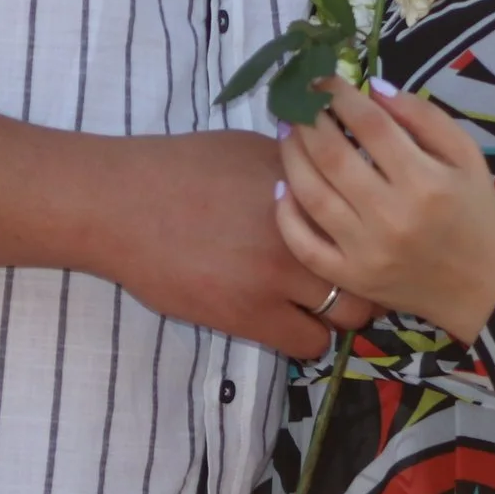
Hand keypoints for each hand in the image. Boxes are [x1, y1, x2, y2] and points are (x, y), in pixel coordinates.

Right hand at [0, 110, 371, 358]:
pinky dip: (305, 337)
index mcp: (306, 183)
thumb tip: (331, 175)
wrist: (121, 203)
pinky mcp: (250, 315)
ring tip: (320, 306)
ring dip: (338, 313)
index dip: (373, 231)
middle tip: (354, 281)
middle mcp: (303, 227)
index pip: (369, 213)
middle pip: (369, 268)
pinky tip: (287, 322)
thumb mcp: (249, 149)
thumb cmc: (180, 168)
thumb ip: (297, 169)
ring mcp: (278, 274)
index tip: (367, 240)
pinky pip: (308, 344)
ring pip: (345, 314)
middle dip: (368, 278)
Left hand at [275, 79, 494, 343]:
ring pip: (311, 194)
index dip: (341, 95)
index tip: (325, 79)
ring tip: (287, 131)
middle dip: (309, 119)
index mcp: (424, 180)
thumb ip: (423, 116)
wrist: (481, 286)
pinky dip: (286, 214)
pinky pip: (305, 245)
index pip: (369, 125)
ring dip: (292, 156)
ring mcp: (365, 250)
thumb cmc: (473, 210)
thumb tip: (373, 87)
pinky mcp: (350, 277)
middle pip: (332, 156)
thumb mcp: (466, 154)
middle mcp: (390, 215)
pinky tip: (282, 186)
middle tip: (298, 100)